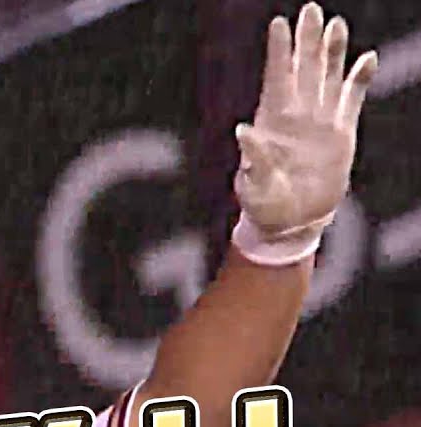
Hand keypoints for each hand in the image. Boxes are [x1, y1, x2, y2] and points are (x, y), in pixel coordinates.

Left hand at [234, 2, 376, 238]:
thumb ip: (254, 157)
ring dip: (332, 52)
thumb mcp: (254, 183)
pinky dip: (359, 80)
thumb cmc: (263, 204)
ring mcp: (319, 122)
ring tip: (336, 24)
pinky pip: (351, 100)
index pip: (277, 78)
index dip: (279, 51)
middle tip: (311, 8)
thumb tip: (243, 131)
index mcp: (272, 123)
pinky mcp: (340, 134)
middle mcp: (296, 116)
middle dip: (307, 40)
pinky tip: (367, 58)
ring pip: (327, 78)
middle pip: (304, 69)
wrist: (289, 222)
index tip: (279, 23)